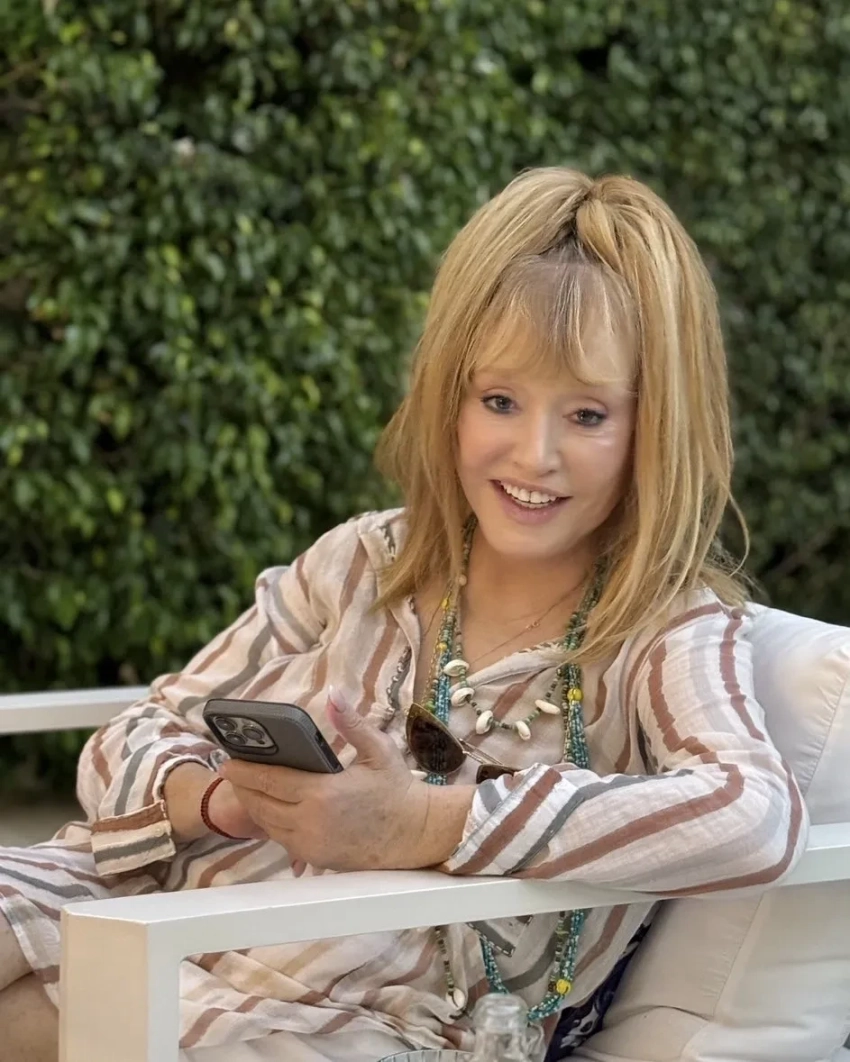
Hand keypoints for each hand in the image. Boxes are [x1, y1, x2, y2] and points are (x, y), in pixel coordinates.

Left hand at [217, 691, 473, 870]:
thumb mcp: (378, 749)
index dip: (244, 771)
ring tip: (246, 786)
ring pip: (268, 824)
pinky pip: (283, 839)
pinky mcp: (317, 859)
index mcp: (323, 794)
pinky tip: (270, 807)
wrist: (416, 834)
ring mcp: (312, 845)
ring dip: (254, 806)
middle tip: (231, 770)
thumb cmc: (397, 788)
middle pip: (261, 805)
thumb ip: (351, 723)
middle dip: (243, 787)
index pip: (270, 781)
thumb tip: (333, 694)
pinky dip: (271, 822)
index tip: (226, 760)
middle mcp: (312, 823)